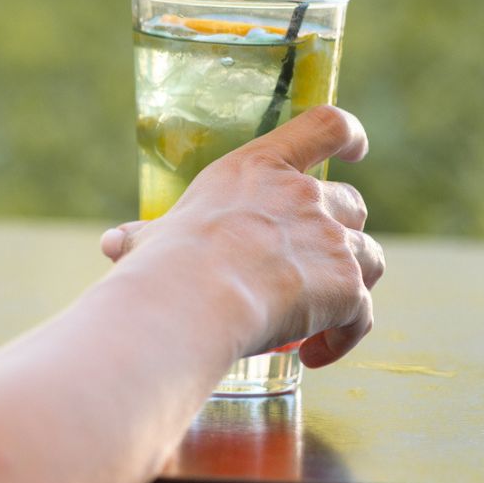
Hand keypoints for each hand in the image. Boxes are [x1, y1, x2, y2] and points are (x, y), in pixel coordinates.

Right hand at [100, 106, 384, 367]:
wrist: (192, 298)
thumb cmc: (165, 263)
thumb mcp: (153, 239)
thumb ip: (145, 238)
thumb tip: (114, 245)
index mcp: (258, 169)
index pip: (322, 126)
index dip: (347, 135)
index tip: (356, 149)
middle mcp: (303, 196)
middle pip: (352, 202)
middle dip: (342, 233)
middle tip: (313, 266)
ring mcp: (330, 239)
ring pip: (369, 257)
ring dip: (352, 283)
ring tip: (320, 317)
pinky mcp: (346, 285)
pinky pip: (361, 315)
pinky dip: (345, 336)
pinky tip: (315, 356)